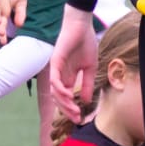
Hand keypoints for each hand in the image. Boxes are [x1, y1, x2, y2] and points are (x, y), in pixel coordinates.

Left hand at [49, 6, 98, 123]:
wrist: (81, 26)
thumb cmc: (85, 44)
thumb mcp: (90, 68)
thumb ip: (87, 84)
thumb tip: (86, 101)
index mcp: (68, 77)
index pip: (66, 97)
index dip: (72, 109)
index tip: (80, 118)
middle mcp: (60, 75)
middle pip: (59, 98)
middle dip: (67, 110)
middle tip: (77, 118)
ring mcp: (56, 69)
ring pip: (55, 91)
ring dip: (64, 102)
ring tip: (74, 108)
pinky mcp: (55, 62)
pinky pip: (54, 79)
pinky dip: (60, 89)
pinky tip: (69, 95)